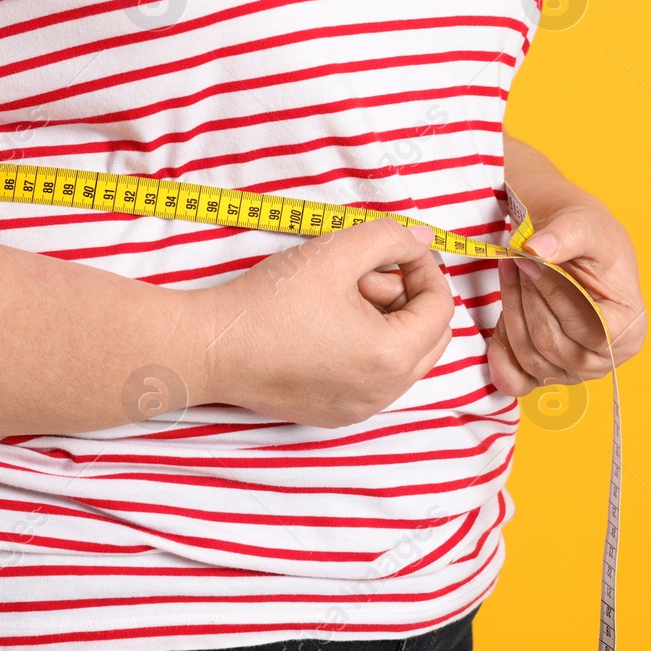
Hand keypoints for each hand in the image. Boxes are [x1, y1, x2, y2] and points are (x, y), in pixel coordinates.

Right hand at [206, 218, 456, 427]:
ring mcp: (360, 409)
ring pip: (403, 357)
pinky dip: (365, 347)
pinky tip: (325, 326)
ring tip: (339, 299)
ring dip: (385, 321)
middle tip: (361, 275)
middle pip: (429, 336)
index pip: (440, 306)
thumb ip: (389, 237)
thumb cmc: (268, 301)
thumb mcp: (335, 251)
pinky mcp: (336, 413)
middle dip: (406, 297)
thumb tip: (423, 242)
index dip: (423, 267)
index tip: (394, 247)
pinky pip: (374, 377)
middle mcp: (384, 393)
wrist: (209, 346)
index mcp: (391, 357)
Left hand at [486, 201, 645, 396]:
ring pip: (529, 356)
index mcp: (629, 329)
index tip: (527, 262)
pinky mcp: (546, 374)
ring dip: (511, 312)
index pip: (588, 328)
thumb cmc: (591, 238)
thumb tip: (535, 249)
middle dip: (526, 299)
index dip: (553, 296)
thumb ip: (565, 236)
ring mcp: (574, 372)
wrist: (576, 248)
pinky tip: (498, 318)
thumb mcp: (585, 226)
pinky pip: (516, 380)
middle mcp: (604, 359)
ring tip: (508, 274)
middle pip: (552, 343)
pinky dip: (500, 354)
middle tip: (513, 260)